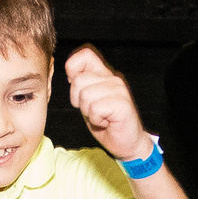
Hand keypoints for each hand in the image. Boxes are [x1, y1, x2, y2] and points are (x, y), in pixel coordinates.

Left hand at [66, 46, 148, 162]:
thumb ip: (81, 86)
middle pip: (78, 80)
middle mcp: (112, 79)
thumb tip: (70, 76)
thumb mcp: (88, 101)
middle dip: (78, 100)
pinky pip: (95, 108)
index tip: (77, 88)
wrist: (127, 143)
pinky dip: (96, 120)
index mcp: (104, 75)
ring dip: (88, 112)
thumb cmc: (107, 123)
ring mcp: (118, 90)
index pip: (85, 55)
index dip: (73, 68)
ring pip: (85, 95)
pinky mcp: (122, 104)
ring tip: (101, 116)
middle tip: (92, 110)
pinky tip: (106, 122)